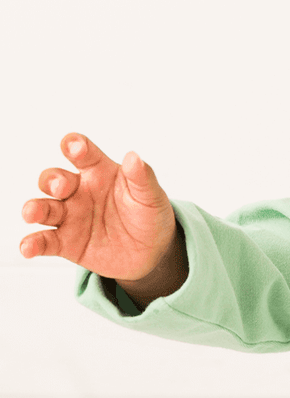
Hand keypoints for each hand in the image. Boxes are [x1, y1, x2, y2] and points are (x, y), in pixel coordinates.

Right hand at [21, 134, 175, 282]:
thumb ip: (142, 177)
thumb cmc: (148, 216)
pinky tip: (29, 247)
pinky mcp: (66, 242)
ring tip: (32, 213)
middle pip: (55, 179)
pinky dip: (34, 243)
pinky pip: (45, 241)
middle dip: (53, 180)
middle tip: (61, 187)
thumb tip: (134, 157)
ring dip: (35, 208)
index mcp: (98, 172)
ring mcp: (70, 216)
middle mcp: (79, 191)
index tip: (75, 148)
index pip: (81, 152)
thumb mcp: (151, 196)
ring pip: (44, 207)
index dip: (74, 146)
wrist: (152, 252)